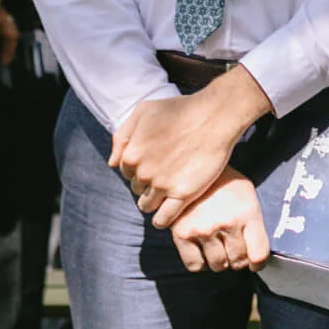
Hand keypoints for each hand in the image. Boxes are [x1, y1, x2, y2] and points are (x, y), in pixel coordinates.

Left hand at [111, 67, 273, 228]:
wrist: (216, 115)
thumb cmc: (181, 109)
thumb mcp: (144, 111)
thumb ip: (122, 135)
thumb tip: (112, 163)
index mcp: (131, 155)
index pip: (127, 173)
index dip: (140, 167)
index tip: (156, 161)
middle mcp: (143, 173)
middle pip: (138, 189)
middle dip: (149, 182)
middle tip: (167, 170)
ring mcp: (163, 185)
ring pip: (147, 205)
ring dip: (155, 200)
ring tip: (169, 190)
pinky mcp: (183, 194)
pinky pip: (163, 219)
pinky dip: (162, 219)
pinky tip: (168, 212)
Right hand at [168, 169, 271, 273]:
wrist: (192, 167)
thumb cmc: (224, 183)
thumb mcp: (247, 194)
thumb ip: (254, 222)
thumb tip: (258, 254)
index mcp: (247, 212)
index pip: (259, 254)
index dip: (258, 263)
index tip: (255, 263)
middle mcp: (227, 223)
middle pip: (238, 262)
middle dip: (238, 260)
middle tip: (234, 250)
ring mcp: (203, 230)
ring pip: (218, 265)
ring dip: (220, 261)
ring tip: (219, 247)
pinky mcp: (182, 234)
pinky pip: (195, 265)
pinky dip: (200, 263)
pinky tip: (203, 249)